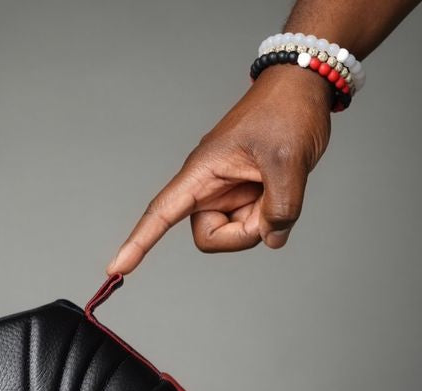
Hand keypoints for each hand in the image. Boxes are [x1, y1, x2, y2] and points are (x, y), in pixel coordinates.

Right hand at [108, 65, 332, 273]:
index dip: (138, 243)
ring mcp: (229, 193)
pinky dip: (272, 216)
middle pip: (210, 237)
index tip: (116, 269)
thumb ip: (281, 207)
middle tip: (271, 206)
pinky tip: (283, 186)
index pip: (161, 213)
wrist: (305, 89)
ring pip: (235, 234)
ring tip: (280, 184)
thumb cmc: (286, 110)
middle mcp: (209, 187)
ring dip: (261, 221)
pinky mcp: (247, 196)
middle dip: (241, 234)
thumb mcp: (288, 159)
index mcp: (202, 172)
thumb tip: (272, 238)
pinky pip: (254, 224)